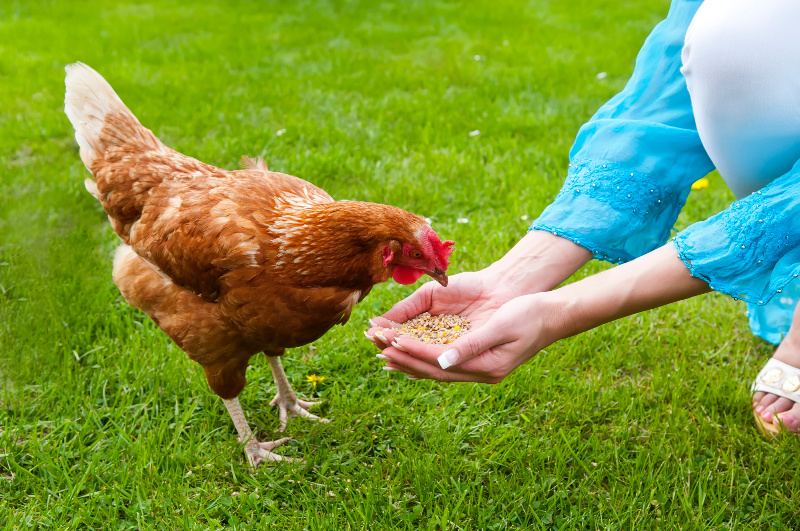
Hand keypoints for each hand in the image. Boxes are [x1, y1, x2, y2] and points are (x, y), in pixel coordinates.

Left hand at [370, 293, 557, 382]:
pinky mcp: (478, 359)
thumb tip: (443, 361)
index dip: (414, 353)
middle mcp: (481, 372)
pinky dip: (424, 357)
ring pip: (436, 369)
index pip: (440, 362)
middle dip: (405, 359)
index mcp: (487, 366)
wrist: (553, 315)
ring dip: (410, 362)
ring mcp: (480, 368)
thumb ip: (472, 344)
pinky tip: (409, 353)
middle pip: (434, 370)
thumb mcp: (502, 326)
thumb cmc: (530, 315)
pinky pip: (444, 362)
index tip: (391, 343)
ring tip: (384, 355)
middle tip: (377, 349)